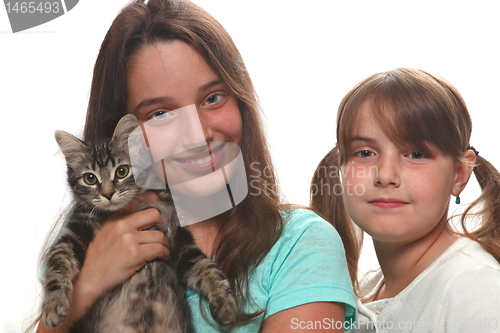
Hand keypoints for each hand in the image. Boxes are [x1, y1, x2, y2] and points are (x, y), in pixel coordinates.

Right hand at [72, 192, 169, 315]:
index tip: (160, 211)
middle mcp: (121, 225)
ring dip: (164, 244)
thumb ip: (121, 224)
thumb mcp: (105, 234)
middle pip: (155, 214)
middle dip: (162, 225)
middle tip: (162, 234)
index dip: (154, 202)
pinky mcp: (134, 253)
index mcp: (114, 219)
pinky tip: (162, 257)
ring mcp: (128, 239)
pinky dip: (164, 254)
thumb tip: (143, 218)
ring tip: (162, 250)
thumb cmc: (99, 261)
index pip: (139, 200)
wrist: (89, 281)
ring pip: (160, 235)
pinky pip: (159, 249)